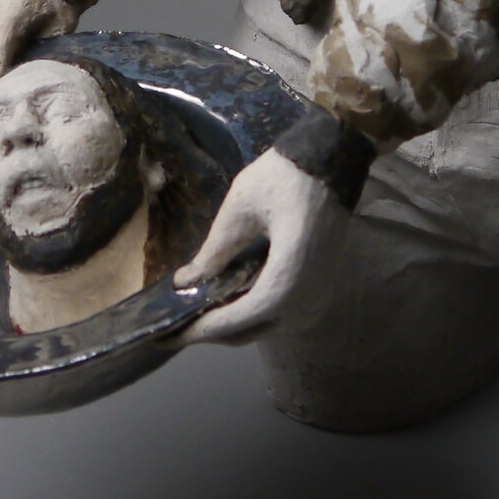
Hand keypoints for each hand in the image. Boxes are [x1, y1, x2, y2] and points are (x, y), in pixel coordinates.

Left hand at [173, 146, 348, 344]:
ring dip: (230, 321)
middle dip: (210, 329)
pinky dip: (250, 312)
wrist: (332, 163)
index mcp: (286, 282)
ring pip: (264, 326)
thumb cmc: (286, 179)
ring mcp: (317, 300)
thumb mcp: (240, 210)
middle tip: (173, 323)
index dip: (199, 330)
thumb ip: (214, 251)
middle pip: (248, 331)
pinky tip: (225, 297)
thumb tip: (185, 282)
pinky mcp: (319, 292)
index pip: (235, 321)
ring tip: (195, 309)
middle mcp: (305, 303)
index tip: (166, 335)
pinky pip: (280, 315)